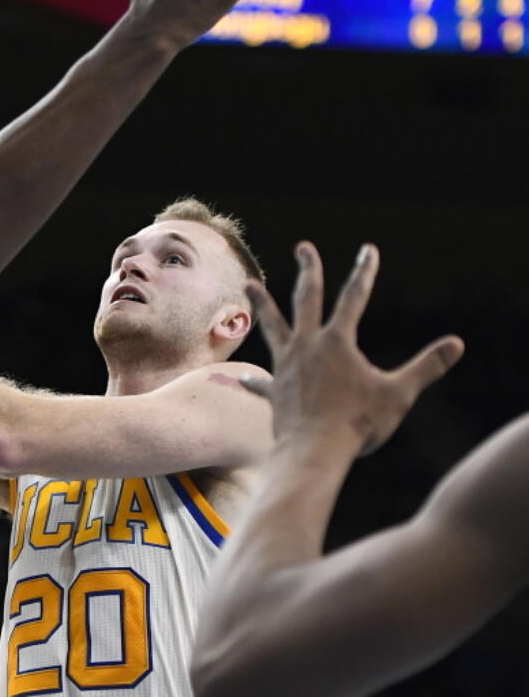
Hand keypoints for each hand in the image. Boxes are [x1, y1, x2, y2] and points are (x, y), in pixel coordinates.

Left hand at [242, 243, 463, 456]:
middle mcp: (307, 346)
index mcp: (337, 342)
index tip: (368, 250)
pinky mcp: (275, 390)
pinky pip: (261, 382)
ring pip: (272, 326)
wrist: (315, 451)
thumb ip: (426, 367)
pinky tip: (242, 378)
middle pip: (306, 299)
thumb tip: (457, 344)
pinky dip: (253, 380)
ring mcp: (286, 366)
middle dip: (308, 270)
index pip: (354, 298)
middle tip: (304, 247)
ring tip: (249, 284)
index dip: (364, 272)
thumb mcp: (399, 394)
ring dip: (262, 303)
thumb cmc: (358, 423)